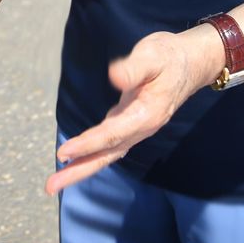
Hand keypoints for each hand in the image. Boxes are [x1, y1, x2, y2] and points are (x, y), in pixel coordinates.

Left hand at [46, 26, 223, 194]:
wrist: (191, 63)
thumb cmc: (170, 57)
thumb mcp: (152, 56)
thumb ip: (132, 69)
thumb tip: (113, 77)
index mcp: (146, 114)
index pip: (112, 134)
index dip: (87, 144)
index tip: (63, 152)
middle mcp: (142, 128)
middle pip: (107, 154)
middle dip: (79, 171)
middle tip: (52, 186)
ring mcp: (136, 128)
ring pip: (107, 153)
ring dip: (82, 167)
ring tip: (56, 181)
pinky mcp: (130, 122)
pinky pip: (108, 144)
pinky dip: (91, 153)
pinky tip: (75, 159)